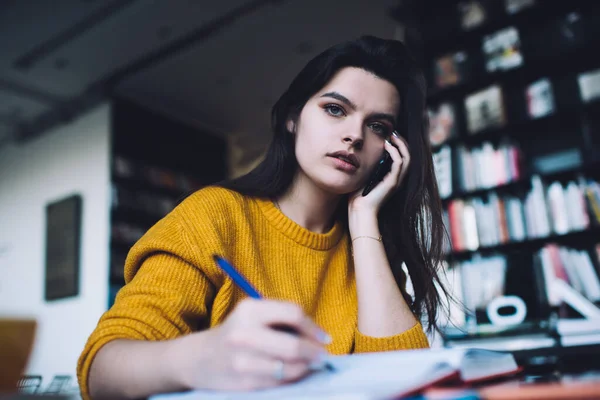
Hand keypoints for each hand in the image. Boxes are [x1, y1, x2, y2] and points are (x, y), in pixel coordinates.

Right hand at [176, 299, 329, 390]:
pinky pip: (279, 383)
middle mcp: (243, 334)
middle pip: (292, 346)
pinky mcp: (244, 383)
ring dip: (305, 368)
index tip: (324, 337)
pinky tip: (291, 373)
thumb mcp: (253, 314)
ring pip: (289, 368)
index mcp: (249, 310)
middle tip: (322, 356)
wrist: (200, 358)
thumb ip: (282, 319)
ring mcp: (242, 362)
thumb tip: (319, 337)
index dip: (313, 327)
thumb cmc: (237, 332)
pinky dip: (291, 378)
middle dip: (313, 352)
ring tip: (307, 364)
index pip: (293, 314)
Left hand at [348, 133, 410, 214]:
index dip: (398, 145)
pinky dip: (395, 152)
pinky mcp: (393, 182)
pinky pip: (399, 163)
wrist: (359, 211)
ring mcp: (396, 181)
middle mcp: (397, 179)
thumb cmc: (358, 197)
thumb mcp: (363, 177)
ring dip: (401, 144)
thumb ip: (367, 166)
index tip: (389, 135)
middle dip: (402, 142)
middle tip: (393, 132)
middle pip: (408, 156)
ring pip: (407, 158)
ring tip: (392, 136)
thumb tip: (362, 152)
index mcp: (391, 178)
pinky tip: (387, 145)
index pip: (401, 158)